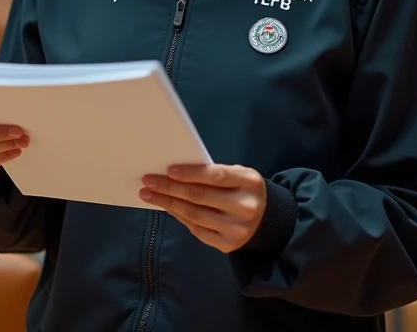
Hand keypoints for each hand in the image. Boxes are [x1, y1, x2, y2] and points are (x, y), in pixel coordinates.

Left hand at [139, 164, 267, 253]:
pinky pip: (197, 229)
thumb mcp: (238, 175)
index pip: (215, 176)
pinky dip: (178, 216)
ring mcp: (237, 229)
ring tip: (149, 194)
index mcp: (249, 183)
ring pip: (194, 215)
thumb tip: (174, 174)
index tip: (168, 170)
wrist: (268, 220)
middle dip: (170, 188)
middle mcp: (245, 207)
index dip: (190, 173)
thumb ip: (214, 173)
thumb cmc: (244, 190)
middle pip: (200, 196)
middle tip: (148, 181)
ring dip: (168, 203)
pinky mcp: (228, 245)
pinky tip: (167, 207)